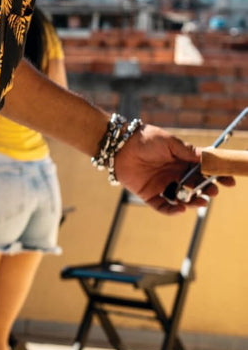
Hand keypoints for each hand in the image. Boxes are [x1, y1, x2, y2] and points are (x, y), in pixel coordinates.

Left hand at [114, 125, 232, 211]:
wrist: (120, 145)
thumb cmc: (146, 139)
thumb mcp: (170, 143)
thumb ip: (189, 152)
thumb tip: (209, 159)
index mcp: (182, 162)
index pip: (204, 172)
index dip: (217, 177)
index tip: (229, 181)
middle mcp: (175, 174)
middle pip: (196, 186)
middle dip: (207, 190)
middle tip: (213, 191)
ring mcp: (162, 185)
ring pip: (182, 198)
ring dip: (193, 202)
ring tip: (200, 201)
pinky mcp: (148, 194)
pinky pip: (162, 206)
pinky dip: (172, 210)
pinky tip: (181, 208)